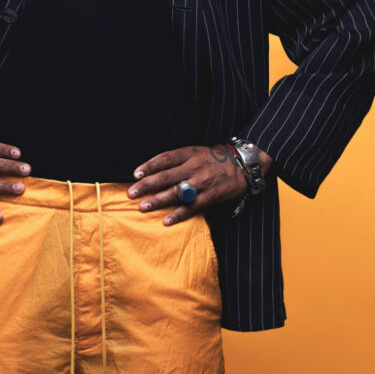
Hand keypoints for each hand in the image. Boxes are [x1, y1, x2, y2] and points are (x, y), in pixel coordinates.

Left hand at [127, 144, 271, 225]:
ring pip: (176, 193)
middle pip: (166, 176)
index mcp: (189, 154)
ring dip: (158, 200)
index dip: (149, 166)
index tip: (135, 174)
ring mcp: (201, 183)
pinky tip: (166, 221)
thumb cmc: (215, 159)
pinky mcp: (210, 197)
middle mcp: (193, 168)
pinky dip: (179, 214)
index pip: (164, 159)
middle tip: (131, 193)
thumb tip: (154, 171)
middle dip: (146, 185)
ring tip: (143, 207)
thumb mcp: (196, 152)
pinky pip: (192, 207)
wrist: (243, 165)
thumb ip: (178, 161)